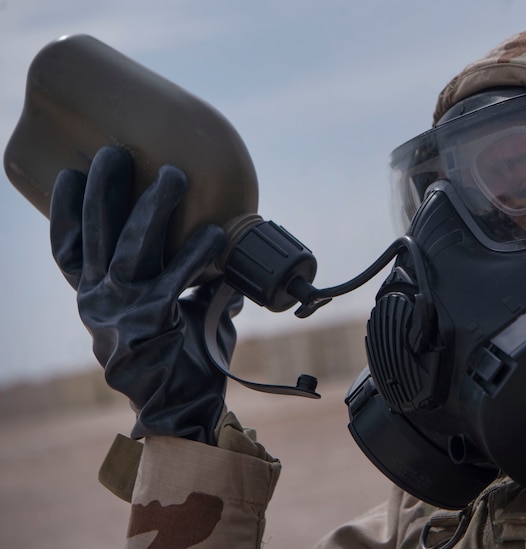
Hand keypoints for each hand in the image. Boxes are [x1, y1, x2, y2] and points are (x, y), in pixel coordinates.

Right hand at [49, 146, 241, 443]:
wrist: (178, 412)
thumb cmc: (177, 362)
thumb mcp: (169, 317)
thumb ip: (187, 286)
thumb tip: (223, 264)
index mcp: (95, 300)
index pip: (68, 249)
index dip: (65, 210)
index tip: (69, 173)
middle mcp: (98, 303)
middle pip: (94, 236)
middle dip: (103, 190)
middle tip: (113, 151)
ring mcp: (121, 314)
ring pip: (131, 249)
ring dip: (153, 208)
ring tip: (173, 175)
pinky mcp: (152, 325)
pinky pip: (175, 279)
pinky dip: (196, 254)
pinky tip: (214, 232)